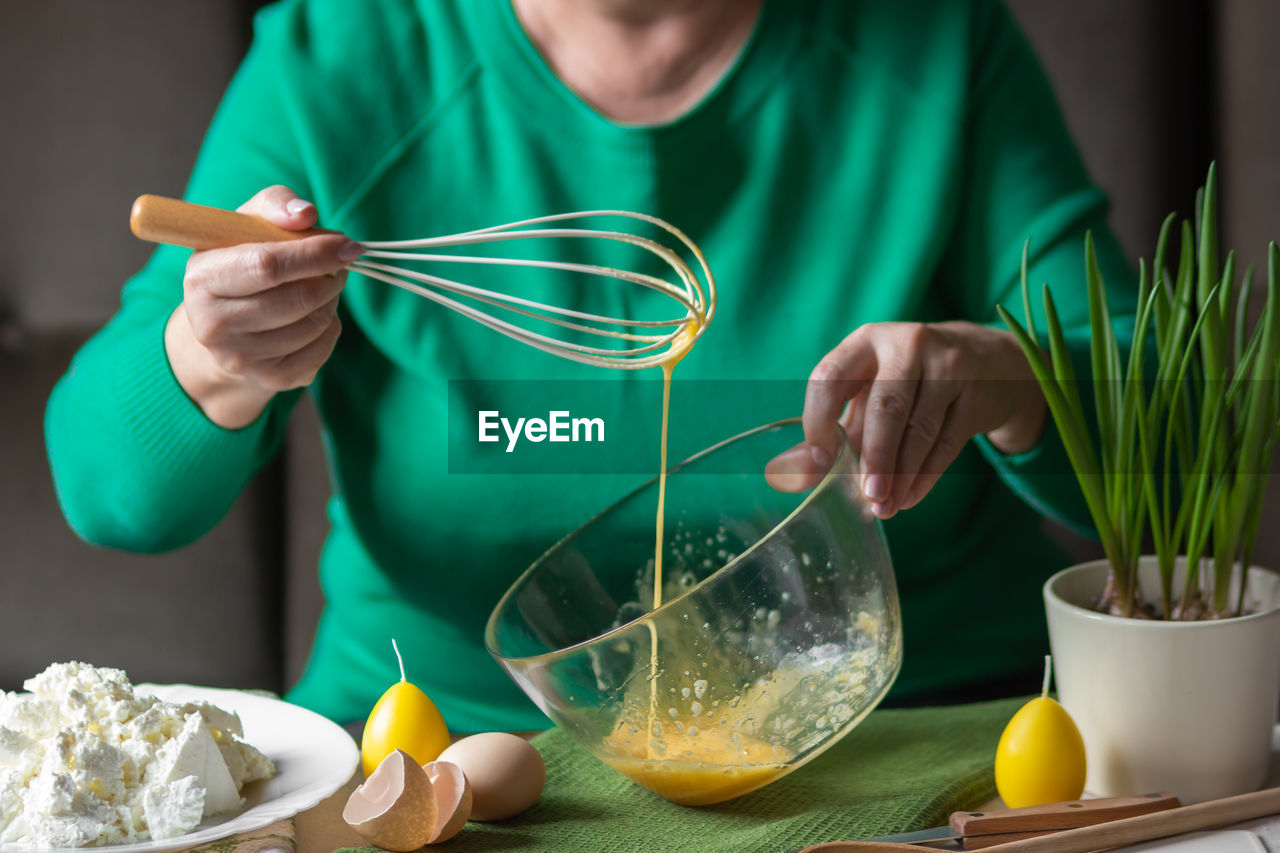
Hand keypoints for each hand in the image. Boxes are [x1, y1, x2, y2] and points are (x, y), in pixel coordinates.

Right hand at [165, 186, 361, 427]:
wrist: (224, 326)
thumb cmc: (242, 261)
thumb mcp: (248, 224)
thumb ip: (276, 205)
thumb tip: (307, 214)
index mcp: (202, 279)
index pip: (267, 266)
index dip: (314, 254)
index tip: (347, 245)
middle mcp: (213, 325)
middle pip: (298, 298)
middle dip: (330, 277)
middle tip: (338, 265)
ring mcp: (241, 358)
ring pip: (315, 323)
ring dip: (331, 299)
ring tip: (320, 287)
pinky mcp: (271, 379)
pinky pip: (323, 348)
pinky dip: (331, 326)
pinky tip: (314, 314)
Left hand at [765, 321, 1047, 517]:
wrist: (987, 363)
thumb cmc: (908, 382)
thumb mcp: (867, 391)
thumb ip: (832, 429)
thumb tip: (791, 476)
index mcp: (865, 341)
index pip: (830, 377)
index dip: (818, 421)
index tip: (819, 462)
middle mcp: (907, 345)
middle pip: (885, 406)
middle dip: (874, 457)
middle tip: (866, 496)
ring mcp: (948, 366)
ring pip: (920, 429)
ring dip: (901, 475)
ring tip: (885, 507)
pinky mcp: (977, 394)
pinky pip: (947, 443)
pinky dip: (926, 476)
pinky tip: (909, 497)